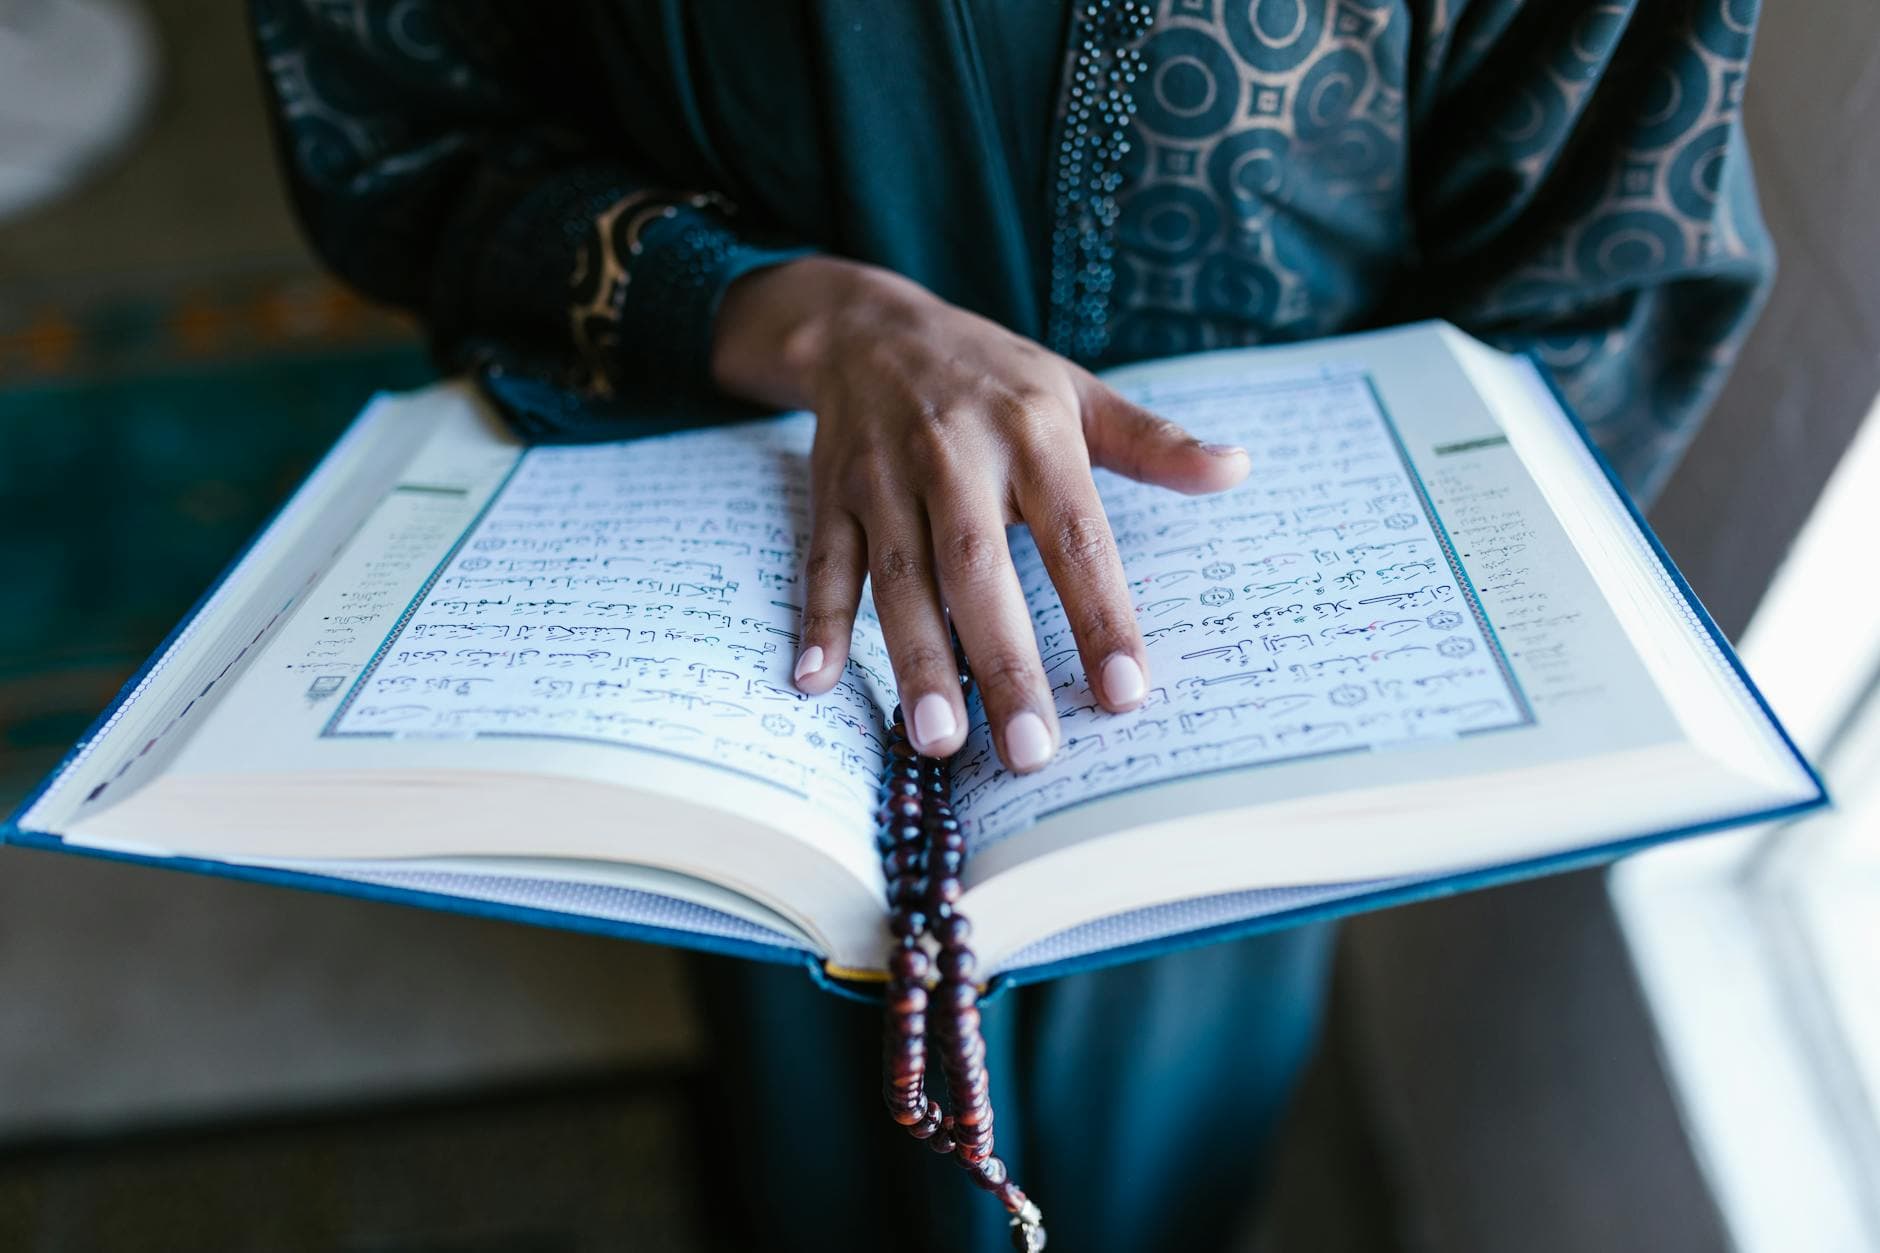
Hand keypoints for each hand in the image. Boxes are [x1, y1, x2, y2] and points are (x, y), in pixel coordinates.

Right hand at [712, 257, 1248, 772]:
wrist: (869, 326)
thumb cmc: (992, 376)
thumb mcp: (1077, 393)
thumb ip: (1154, 444)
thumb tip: (1237, 469)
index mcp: (1032, 435)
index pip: (1076, 536)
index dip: (1100, 614)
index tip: (1126, 691)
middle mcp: (955, 456)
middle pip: (980, 569)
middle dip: (1002, 662)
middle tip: (1030, 750)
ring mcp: (885, 479)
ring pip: (899, 578)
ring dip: (917, 659)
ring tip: (938, 740)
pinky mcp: (831, 496)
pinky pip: (824, 563)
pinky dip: (817, 620)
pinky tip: (815, 680)